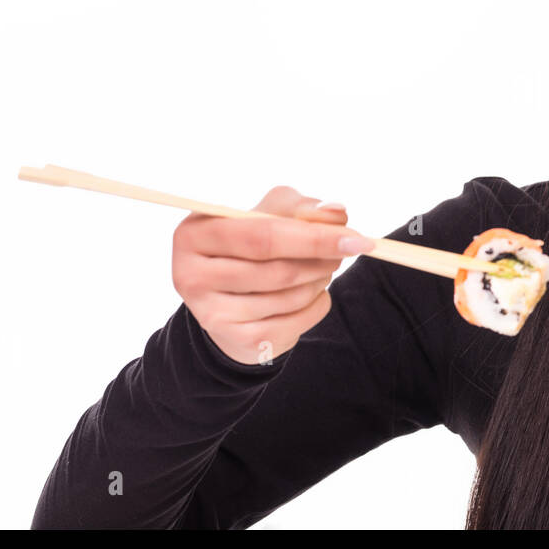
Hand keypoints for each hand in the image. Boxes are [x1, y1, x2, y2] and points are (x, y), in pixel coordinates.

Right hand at [171, 186, 373, 365]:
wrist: (232, 298)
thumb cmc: (252, 245)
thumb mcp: (271, 213)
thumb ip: (303, 208)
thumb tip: (336, 212)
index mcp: (194, 234)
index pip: (262, 236)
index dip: (314, 237)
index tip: (356, 237)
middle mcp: (192, 276)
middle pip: (277, 270)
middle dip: (322, 259)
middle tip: (348, 249)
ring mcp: (212, 314)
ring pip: (289, 297)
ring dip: (320, 279)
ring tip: (321, 268)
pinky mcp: (236, 340)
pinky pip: (296, 321)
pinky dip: (316, 304)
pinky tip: (310, 293)